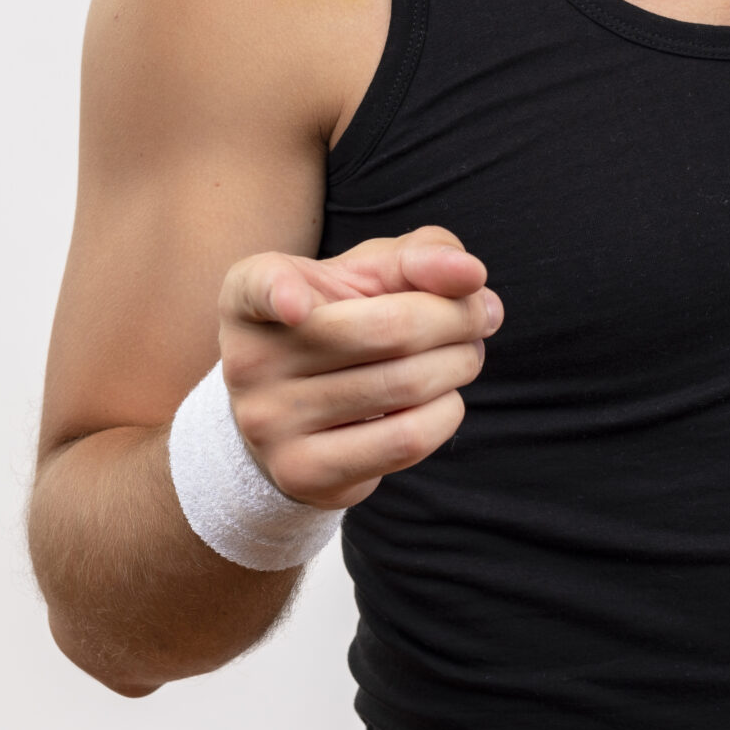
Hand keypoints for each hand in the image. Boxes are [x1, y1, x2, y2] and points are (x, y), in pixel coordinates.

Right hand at [216, 225, 503, 508]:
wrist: (291, 414)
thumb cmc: (339, 321)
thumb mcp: (367, 274)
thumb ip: (419, 256)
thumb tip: (470, 274)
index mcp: (248, 296)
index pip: (259, 285)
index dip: (279, 293)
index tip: (299, 305)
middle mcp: (247, 361)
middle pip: (388, 330)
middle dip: (457, 318)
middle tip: (481, 315)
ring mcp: (269, 424)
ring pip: (404, 387)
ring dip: (460, 363)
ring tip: (467, 354)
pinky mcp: (302, 473)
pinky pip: (404, 440)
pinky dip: (446, 413)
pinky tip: (444, 398)